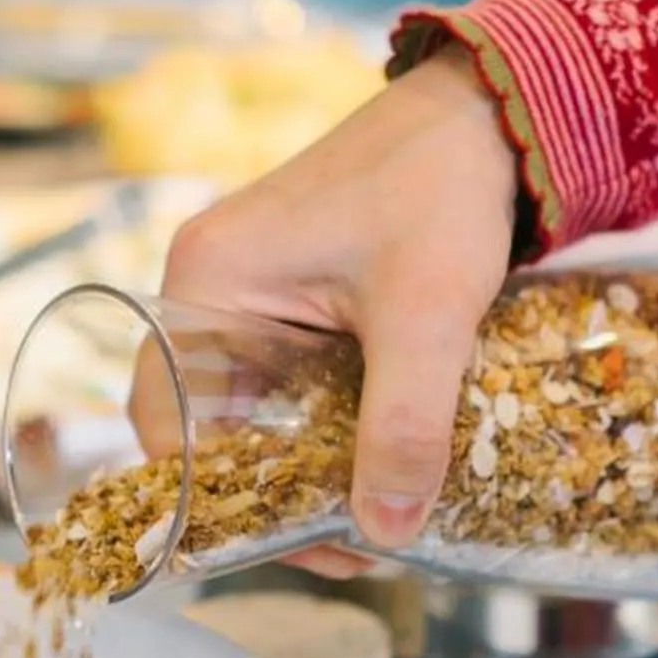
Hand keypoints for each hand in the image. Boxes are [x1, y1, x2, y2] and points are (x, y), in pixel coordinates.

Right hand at [160, 47, 520, 563]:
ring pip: (252, 407)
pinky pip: (287, 380)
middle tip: (349, 545)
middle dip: (271, 494)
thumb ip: (405, 425)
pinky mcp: (294, 295)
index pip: (168, 422)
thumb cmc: (440, 190)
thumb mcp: (425, 317)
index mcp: (205, 282)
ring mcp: (249, 290)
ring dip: (302, 463)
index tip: (300, 543)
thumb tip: (386, 532)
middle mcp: (208, 287)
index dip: (222, 498)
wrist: (489, 113)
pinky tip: (379, 463)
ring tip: (373, 517)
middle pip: (208, 423)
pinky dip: (325, 426)